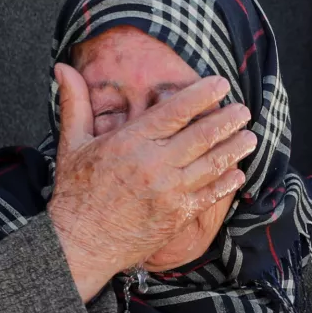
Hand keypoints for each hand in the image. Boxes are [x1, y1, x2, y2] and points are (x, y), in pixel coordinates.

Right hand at [47, 63, 256, 301]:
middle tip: (243, 111)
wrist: (80, 244)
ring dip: (235, 149)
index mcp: (131, 141)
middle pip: (202, 135)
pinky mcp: (177, 216)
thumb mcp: (71, 144)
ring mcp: (169, 191)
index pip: (175, 110)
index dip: (202, 95)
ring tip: (250, 138)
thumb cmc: (75, 194)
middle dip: (228, 120)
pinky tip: (237, 174)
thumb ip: (75, 104)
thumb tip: (61, 68)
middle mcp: (155, 164)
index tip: (220, 84)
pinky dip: (226, 183)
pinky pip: (209, 196)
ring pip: (212, 164)